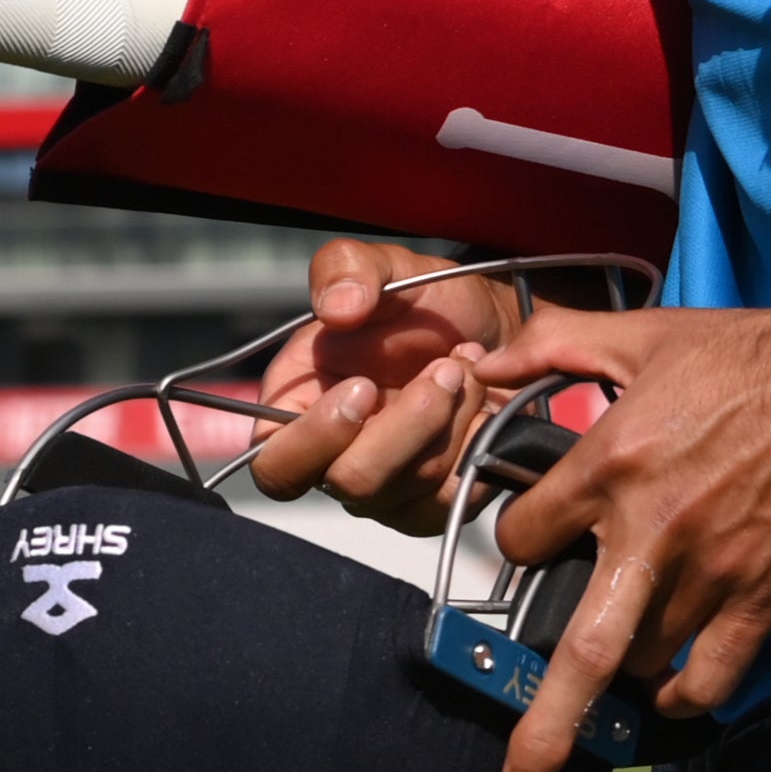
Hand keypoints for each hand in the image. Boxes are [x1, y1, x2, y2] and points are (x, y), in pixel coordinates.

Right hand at [244, 238, 523, 532]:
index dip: (315, 438)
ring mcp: (386, 491)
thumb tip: (337, 308)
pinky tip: (482, 402)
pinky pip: (453, 497)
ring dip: (450, 419)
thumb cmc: (427, 303)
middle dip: (409, 422)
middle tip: (447, 366)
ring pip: (411, 488)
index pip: (275, 466)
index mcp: (299, 407)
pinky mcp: (434, 505)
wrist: (494, 329)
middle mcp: (335, 459)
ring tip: (467, 365)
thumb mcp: (388, 266)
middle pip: (352, 482)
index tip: (363, 386)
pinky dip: (475, 443)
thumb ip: (347, 268)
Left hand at [468, 299, 770, 771]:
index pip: (527, 537)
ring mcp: (711, 574)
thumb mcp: (646, 334)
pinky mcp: (764, 597)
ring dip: (622, 671)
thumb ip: (558, 344)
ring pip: (644, 660)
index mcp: (612, 462)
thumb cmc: (752, 355)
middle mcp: (651, 531)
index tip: (536, 541)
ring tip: (613, 668)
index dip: (522, 541)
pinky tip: (670, 695)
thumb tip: (484, 362)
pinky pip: (714, 676)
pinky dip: (685, 697)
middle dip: (544, 726)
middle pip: (581, 651)